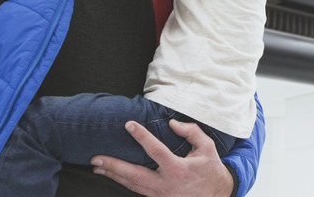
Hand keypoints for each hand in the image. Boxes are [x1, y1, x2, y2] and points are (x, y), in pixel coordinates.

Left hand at [91, 120, 233, 196]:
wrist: (217, 195)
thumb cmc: (210, 169)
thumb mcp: (207, 147)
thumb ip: (191, 131)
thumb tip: (172, 123)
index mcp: (178, 169)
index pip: (156, 150)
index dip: (141, 136)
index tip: (129, 125)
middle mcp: (166, 184)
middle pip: (134, 175)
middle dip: (114, 166)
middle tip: (96, 158)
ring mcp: (160, 194)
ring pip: (132, 185)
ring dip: (113, 175)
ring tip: (97, 167)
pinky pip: (137, 190)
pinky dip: (123, 183)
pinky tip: (113, 176)